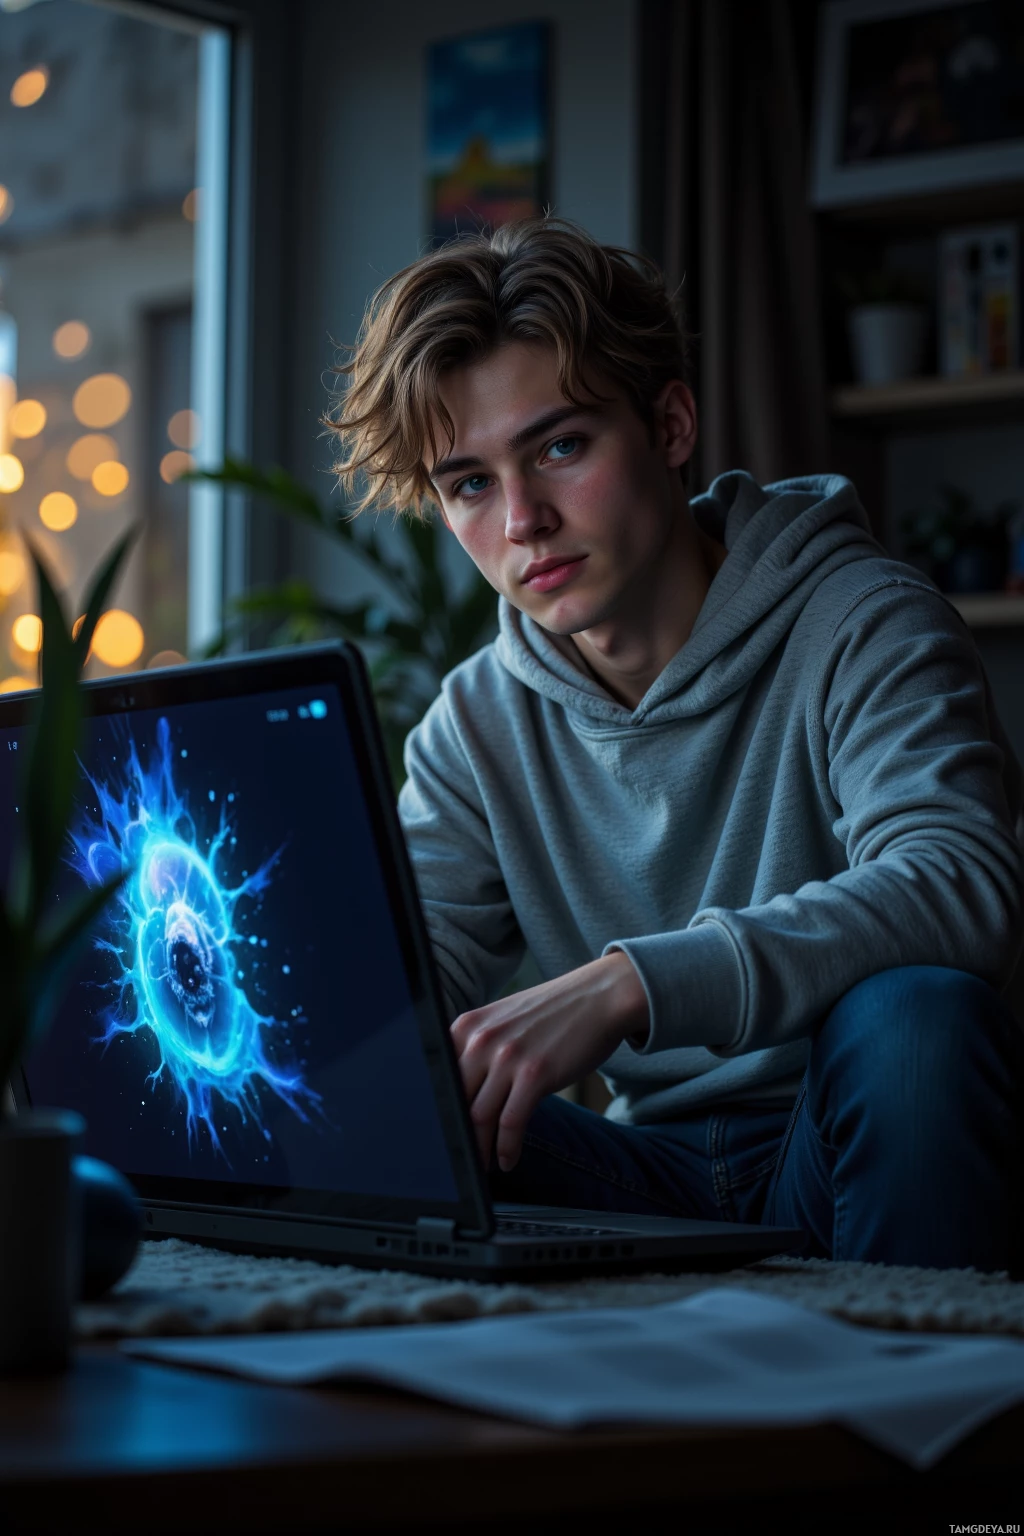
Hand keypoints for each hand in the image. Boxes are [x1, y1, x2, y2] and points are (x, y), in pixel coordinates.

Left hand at [450, 951, 648, 1172]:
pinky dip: (507, 1148)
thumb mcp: (504, 1021)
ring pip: (480, 1117)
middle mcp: (481, 1039)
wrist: (599, 997)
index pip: (440, 1078)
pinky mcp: (535, 1073)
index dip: (439, 1111)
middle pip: (456, 1101)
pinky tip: (508, 1160)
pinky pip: (511, 1123)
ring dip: (480, 1149)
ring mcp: (508, 1056)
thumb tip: (460, 1094)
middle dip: (457, 1134)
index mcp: (467, 1026)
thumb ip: (478, 1048)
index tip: (444, 1133)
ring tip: (483, 1165)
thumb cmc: (553, 1013)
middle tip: (461, 1156)